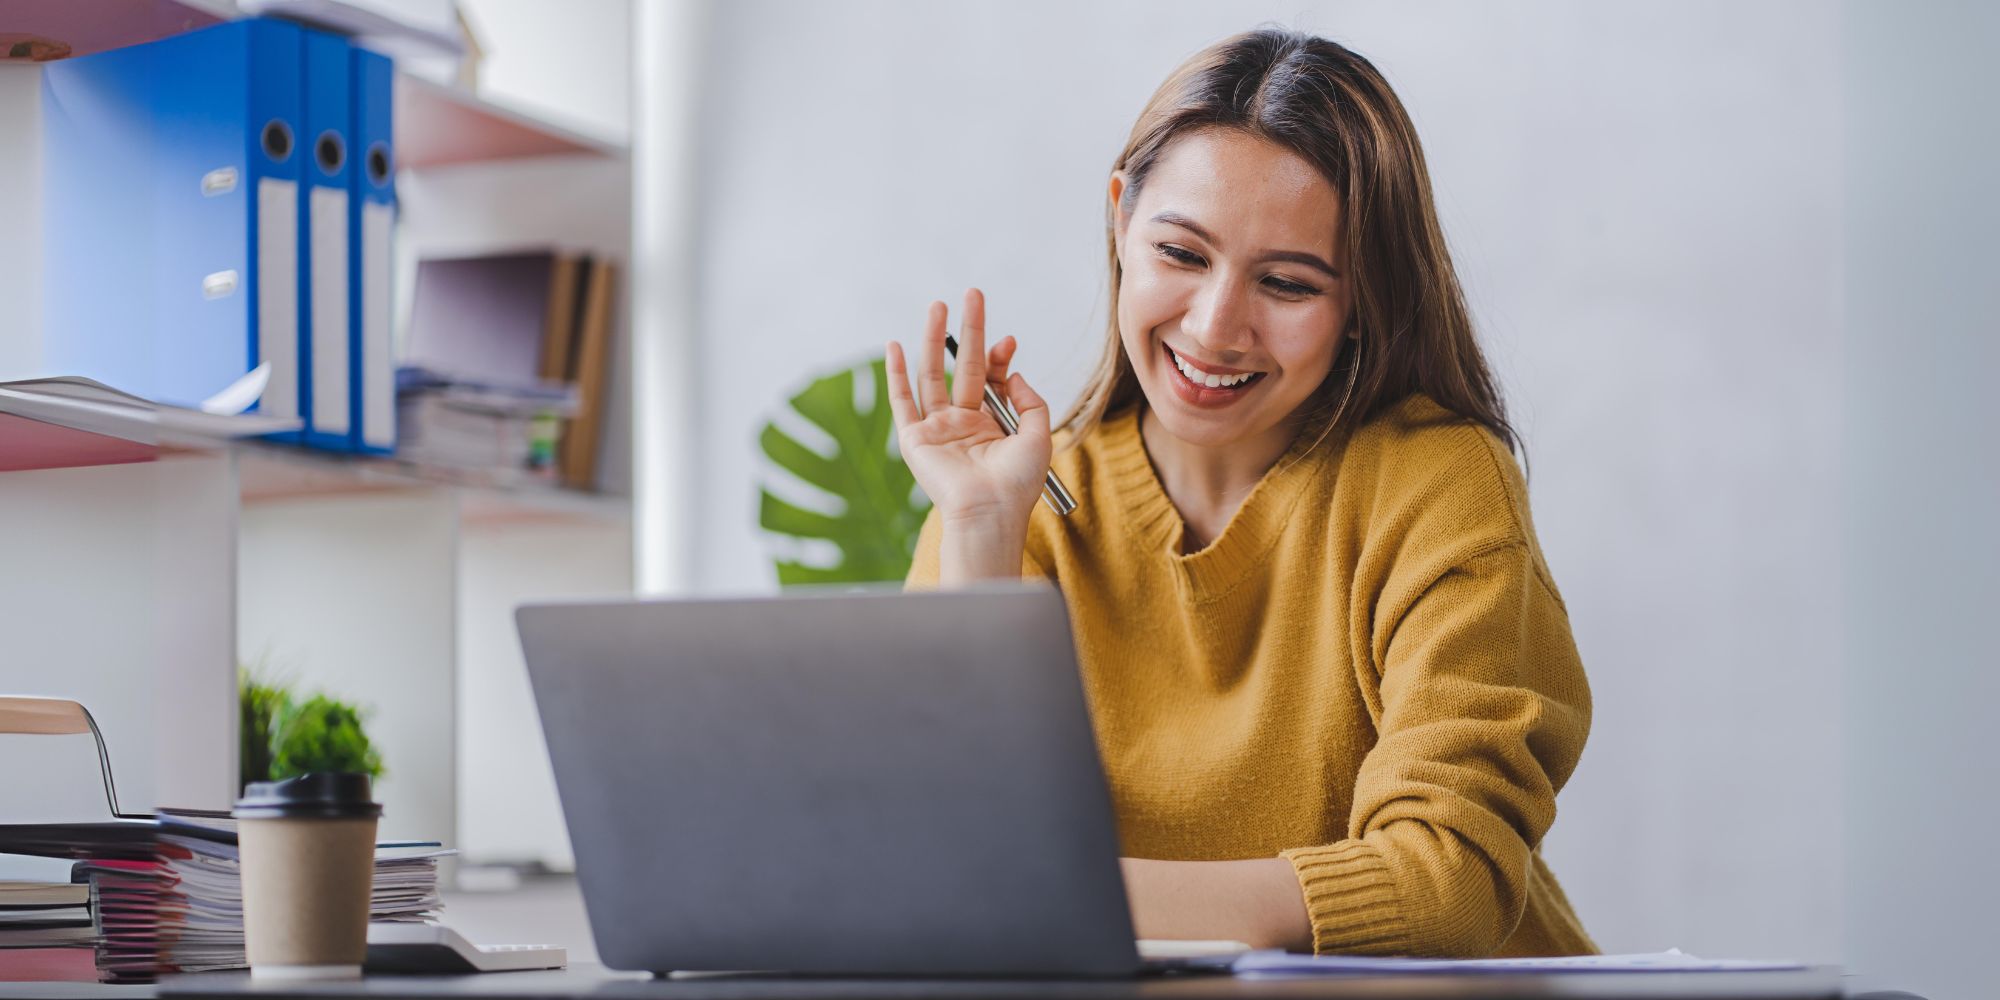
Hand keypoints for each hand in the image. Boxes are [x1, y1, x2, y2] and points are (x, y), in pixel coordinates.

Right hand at [886, 288, 1052, 531]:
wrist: (990, 511)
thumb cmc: (1017, 483)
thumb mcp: (1038, 434)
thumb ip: (1030, 400)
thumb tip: (1012, 372)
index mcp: (990, 425)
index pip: (991, 378)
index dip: (999, 356)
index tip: (1009, 340)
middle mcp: (961, 424)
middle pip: (963, 367)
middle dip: (969, 331)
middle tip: (973, 294)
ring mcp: (936, 429)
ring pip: (933, 375)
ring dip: (935, 340)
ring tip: (938, 306)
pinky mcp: (915, 439)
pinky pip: (902, 401)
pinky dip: (896, 373)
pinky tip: (894, 345)